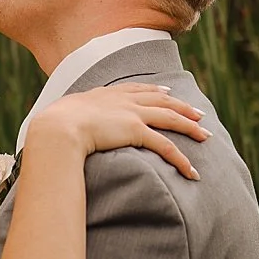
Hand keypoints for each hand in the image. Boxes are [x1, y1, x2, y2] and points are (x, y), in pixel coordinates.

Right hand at [30, 83, 208, 179]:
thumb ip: (70, 117)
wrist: (57, 127)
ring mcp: (132, 114)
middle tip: (198, 113)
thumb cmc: (53, 125)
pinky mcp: (136, 131)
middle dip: (182, 107)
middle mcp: (123, 100)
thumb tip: (59, 127)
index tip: (168, 92)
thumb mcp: (63, 114)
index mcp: (107, 94)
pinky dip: (181, 158)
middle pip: (162, 101)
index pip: (138, 89)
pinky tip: (191, 170)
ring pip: (171, 119)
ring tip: (205, 136)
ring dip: (191, 128)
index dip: (156, 91)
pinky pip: (165, 146)